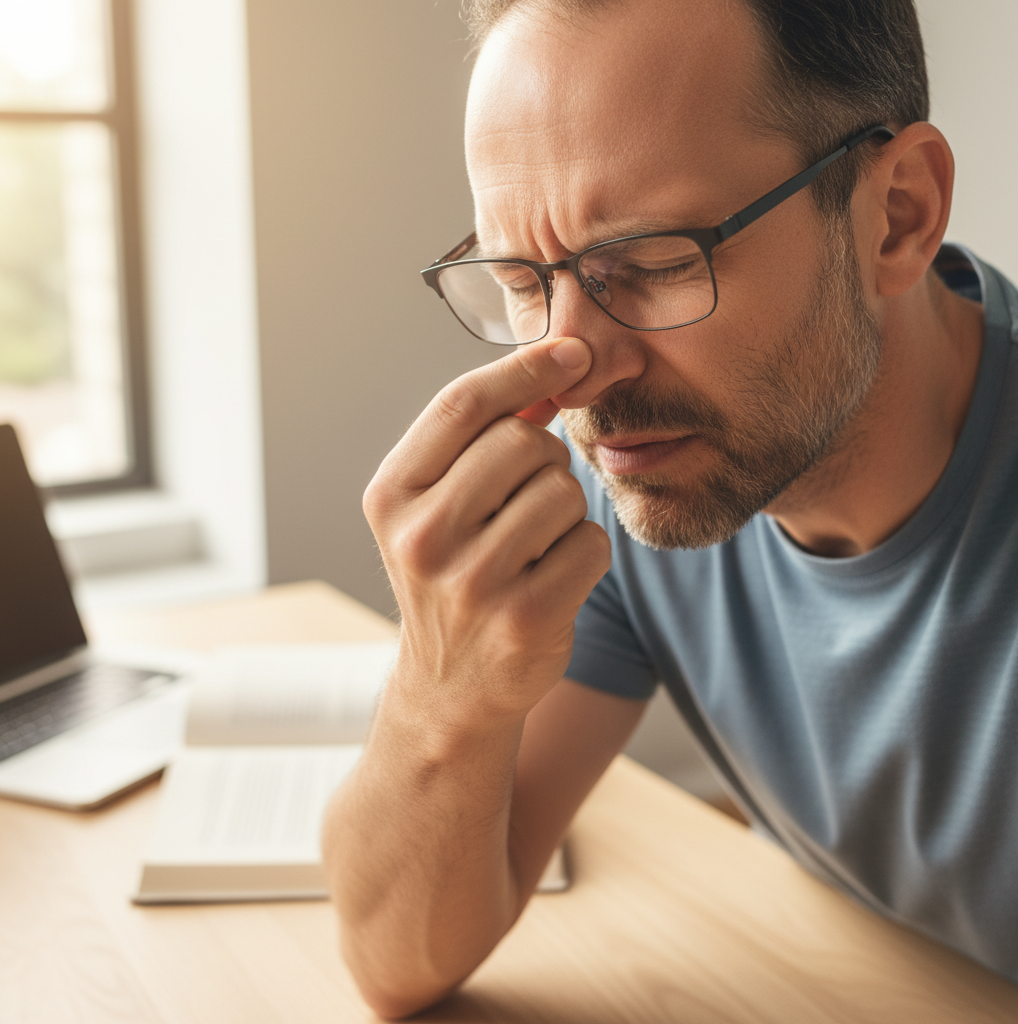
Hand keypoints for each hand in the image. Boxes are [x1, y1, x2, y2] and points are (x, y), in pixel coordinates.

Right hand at [364, 337, 610, 727]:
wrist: (451, 687)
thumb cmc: (449, 578)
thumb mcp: (433, 507)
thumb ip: (478, 441)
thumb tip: (554, 367)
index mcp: (390, 496)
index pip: (461, 405)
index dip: (524, 368)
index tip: (572, 351)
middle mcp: (421, 537)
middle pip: (522, 443)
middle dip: (545, 458)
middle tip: (531, 495)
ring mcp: (471, 584)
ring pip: (563, 492)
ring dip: (567, 510)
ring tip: (536, 544)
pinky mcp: (524, 620)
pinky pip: (590, 544)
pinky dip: (585, 552)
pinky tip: (554, 577)